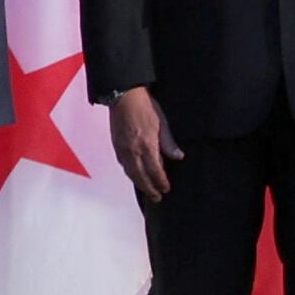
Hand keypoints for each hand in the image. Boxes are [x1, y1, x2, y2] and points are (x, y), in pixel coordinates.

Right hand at [109, 83, 175, 202]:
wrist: (123, 96)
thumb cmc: (145, 106)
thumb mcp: (162, 123)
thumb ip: (168, 142)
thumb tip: (177, 157)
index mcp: (147, 145)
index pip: (155, 170)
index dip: (161, 181)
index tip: (166, 188)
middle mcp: (133, 150)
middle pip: (141, 176)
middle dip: (149, 189)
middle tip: (157, 197)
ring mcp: (123, 149)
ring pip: (130, 173)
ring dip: (139, 184)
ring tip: (146, 190)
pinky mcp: (116, 145)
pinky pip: (123, 164)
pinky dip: (130, 173)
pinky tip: (135, 175)